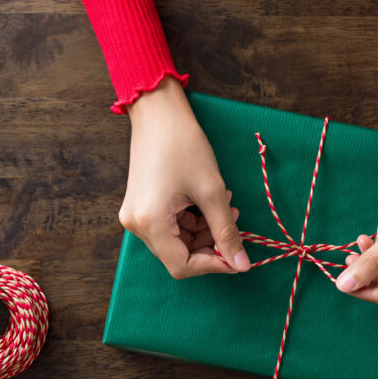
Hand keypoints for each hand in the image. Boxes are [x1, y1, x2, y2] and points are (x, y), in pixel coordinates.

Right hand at [120, 77, 249, 278]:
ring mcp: (135, 215)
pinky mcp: (140, 206)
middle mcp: (136, 224)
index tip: (237, 257)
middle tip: (235, 224)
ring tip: (226, 206)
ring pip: (176, 241)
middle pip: (178, 254)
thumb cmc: (184, 145)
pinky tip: (208, 201)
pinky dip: (191, 220)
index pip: (182, 266)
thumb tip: (242, 264)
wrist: (158, 112)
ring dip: (203, 231)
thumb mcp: (212, 191)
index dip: (213, 265)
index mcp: (150, 222)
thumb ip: (227, 231)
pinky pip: (169, 226)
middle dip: (210, 245)